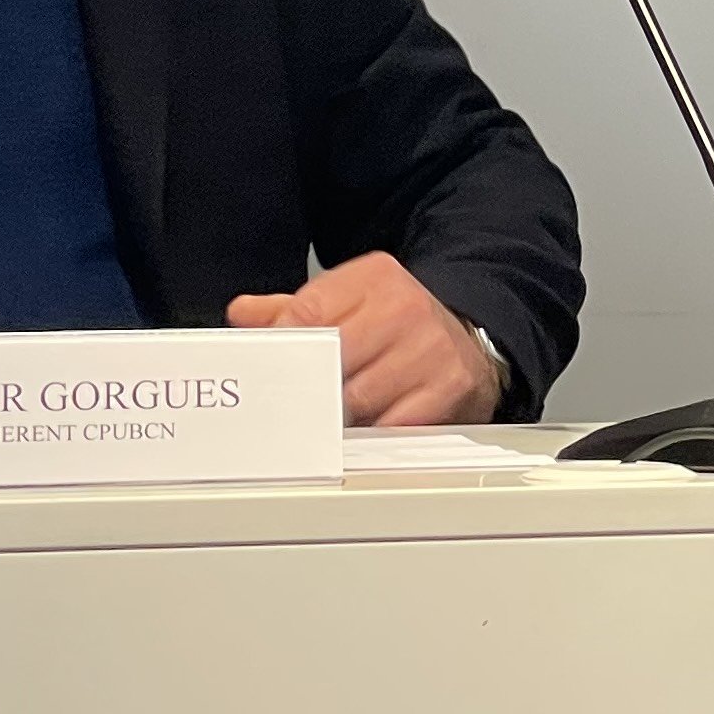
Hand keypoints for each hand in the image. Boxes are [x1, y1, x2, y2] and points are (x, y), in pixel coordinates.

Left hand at [226, 253, 502, 426]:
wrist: (471, 334)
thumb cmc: (398, 323)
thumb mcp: (350, 301)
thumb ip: (292, 309)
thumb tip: (242, 314)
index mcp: (375, 278)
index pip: (308, 311)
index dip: (281, 347)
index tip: (266, 372)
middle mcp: (405, 307)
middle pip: (329, 359)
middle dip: (306, 388)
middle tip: (289, 406)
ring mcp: (429, 349)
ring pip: (356, 398)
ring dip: (335, 417)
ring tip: (326, 420)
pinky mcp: (448, 388)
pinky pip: (390, 427)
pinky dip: (370, 435)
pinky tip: (363, 430)